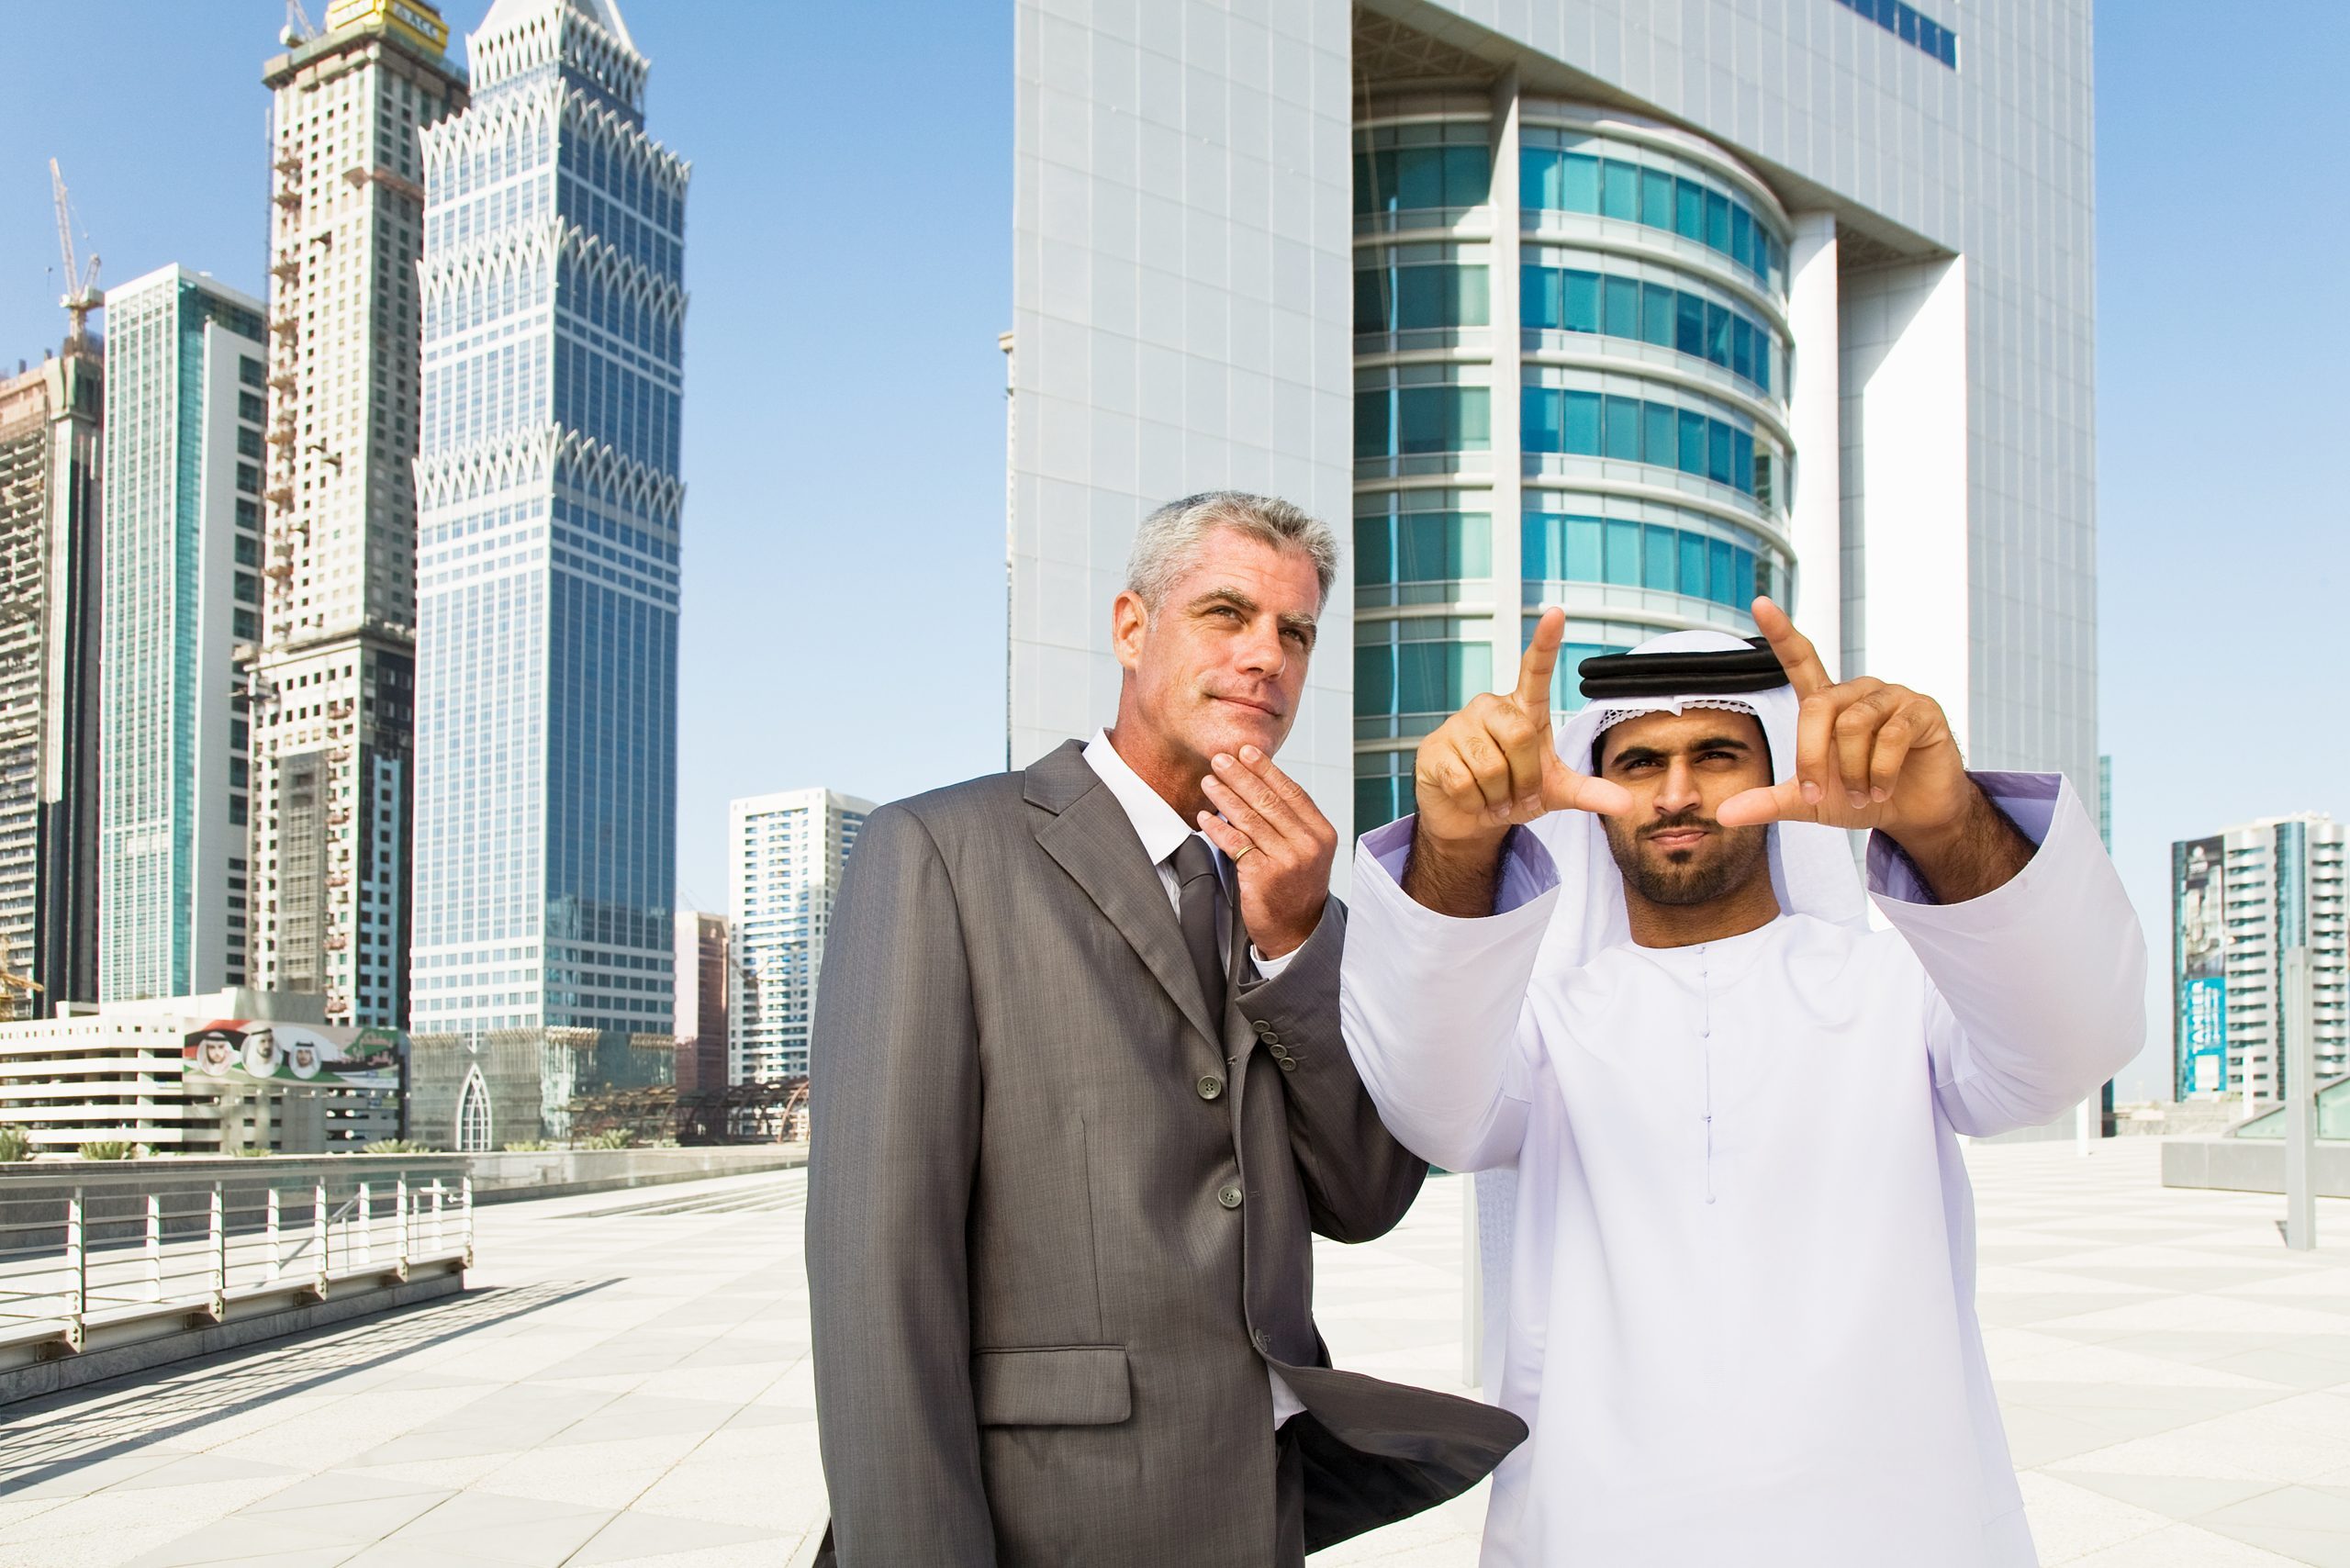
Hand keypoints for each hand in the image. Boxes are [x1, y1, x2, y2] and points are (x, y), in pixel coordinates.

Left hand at [1196, 746, 1335, 958]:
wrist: (1297, 930)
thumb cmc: (1296, 886)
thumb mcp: (1306, 850)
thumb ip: (1290, 821)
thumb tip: (1258, 782)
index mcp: (1321, 833)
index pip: (1292, 792)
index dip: (1267, 769)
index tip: (1246, 751)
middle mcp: (1308, 845)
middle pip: (1269, 801)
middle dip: (1241, 776)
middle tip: (1220, 758)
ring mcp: (1287, 861)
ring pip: (1250, 819)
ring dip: (1225, 796)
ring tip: (1208, 782)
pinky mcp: (1263, 877)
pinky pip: (1235, 844)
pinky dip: (1218, 828)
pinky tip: (1204, 816)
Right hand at [1412, 607, 1633, 849]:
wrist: (1467, 817)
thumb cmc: (1511, 792)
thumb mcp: (1554, 792)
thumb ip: (1588, 792)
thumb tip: (1627, 803)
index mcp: (1523, 710)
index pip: (1534, 671)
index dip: (1545, 643)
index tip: (1555, 613)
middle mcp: (1490, 708)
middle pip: (1521, 736)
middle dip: (1525, 779)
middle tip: (1517, 793)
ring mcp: (1459, 726)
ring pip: (1491, 767)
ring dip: (1498, 796)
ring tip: (1493, 797)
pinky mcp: (1434, 750)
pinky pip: (1464, 782)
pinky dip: (1474, 803)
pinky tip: (1470, 799)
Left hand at [1715, 598, 1974, 839]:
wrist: (1913, 814)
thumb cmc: (1860, 798)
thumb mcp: (1809, 803)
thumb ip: (1769, 802)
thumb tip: (1724, 814)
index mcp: (1827, 704)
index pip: (1800, 660)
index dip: (1780, 632)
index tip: (1759, 603)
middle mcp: (1858, 692)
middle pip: (1817, 708)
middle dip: (1812, 757)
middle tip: (1818, 794)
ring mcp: (1892, 697)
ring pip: (1854, 725)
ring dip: (1853, 772)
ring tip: (1861, 795)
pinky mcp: (1922, 711)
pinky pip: (1891, 735)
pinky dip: (1880, 771)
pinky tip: (1882, 789)